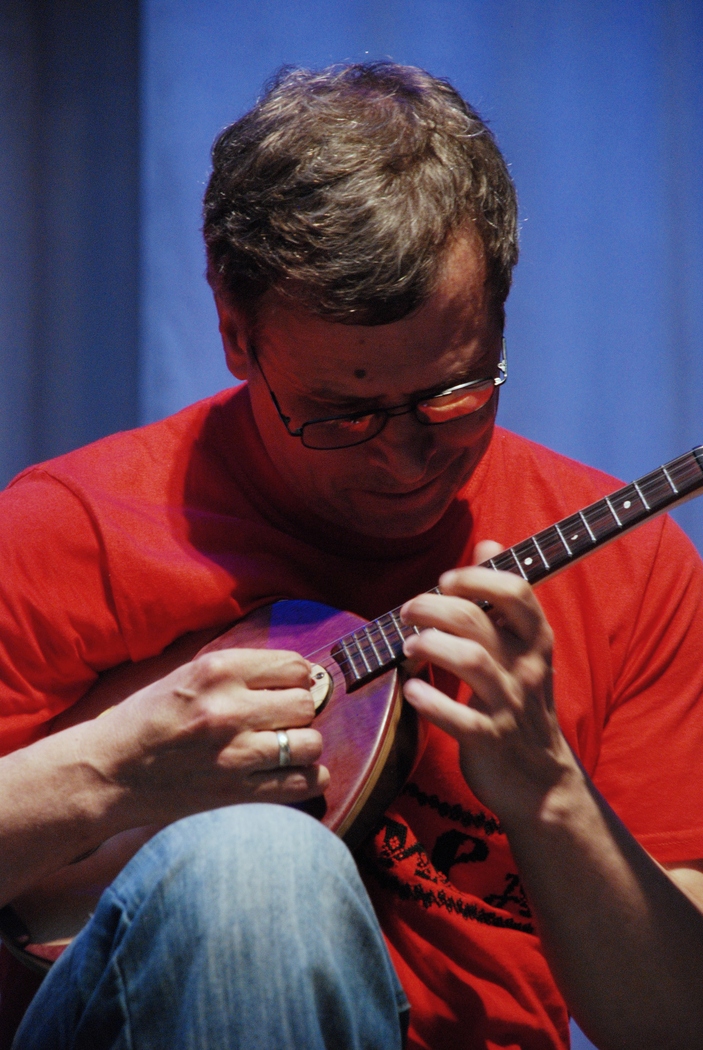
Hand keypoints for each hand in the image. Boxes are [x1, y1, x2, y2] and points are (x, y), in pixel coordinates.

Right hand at [77, 648, 328, 828]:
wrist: (108, 771)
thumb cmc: (147, 718)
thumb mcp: (187, 674)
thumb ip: (239, 671)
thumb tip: (297, 674)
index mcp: (218, 670)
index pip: (293, 667)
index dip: (298, 679)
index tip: (289, 689)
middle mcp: (230, 708)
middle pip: (306, 704)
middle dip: (301, 712)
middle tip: (283, 721)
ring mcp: (234, 753)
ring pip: (310, 743)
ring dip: (305, 746)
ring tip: (288, 748)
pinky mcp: (235, 792)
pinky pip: (302, 783)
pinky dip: (310, 779)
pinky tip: (298, 773)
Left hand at [400, 541, 577, 826]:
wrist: (541, 782)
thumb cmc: (522, 703)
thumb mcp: (522, 647)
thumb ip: (502, 597)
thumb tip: (487, 543)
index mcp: (535, 641)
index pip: (516, 590)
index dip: (476, 576)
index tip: (446, 579)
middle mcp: (525, 667)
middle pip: (476, 620)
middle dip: (433, 606)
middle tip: (409, 611)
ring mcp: (509, 705)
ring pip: (470, 661)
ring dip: (430, 646)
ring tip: (409, 647)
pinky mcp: (490, 741)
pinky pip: (460, 719)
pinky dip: (431, 702)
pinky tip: (412, 691)